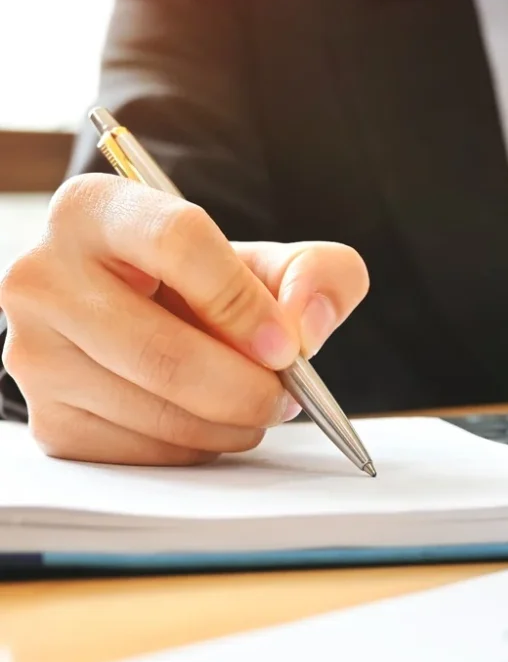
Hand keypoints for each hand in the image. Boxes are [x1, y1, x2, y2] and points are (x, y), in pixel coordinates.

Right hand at [0, 174, 368, 464]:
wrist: (148, 319)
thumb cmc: (207, 286)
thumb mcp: (272, 261)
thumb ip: (318, 274)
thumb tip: (305, 327)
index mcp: (96, 209)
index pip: (177, 243)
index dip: (243, 302)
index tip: (286, 346)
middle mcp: (44, 276)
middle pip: (163, 351)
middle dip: (247, 387)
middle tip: (287, 398)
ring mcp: (35, 353)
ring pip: (156, 410)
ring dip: (230, 424)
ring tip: (257, 407)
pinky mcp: (49, 419)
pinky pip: (140, 452)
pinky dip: (196, 448)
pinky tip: (211, 423)